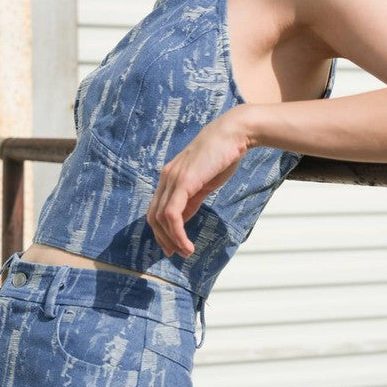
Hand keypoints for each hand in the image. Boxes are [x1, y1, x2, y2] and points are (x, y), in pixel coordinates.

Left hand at [146, 108, 248, 258]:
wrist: (233, 133)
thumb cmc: (223, 155)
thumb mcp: (203, 182)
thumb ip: (190, 199)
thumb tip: (181, 219)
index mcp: (170, 176)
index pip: (156, 209)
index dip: (161, 231)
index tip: (173, 246)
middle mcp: (166, 177)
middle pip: (153, 216)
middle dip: (163, 239)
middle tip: (176, 253)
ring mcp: (173, 179)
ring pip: (161, 218)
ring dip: (172, 240)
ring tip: (186, 252)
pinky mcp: (183, 182)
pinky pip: (172, 215)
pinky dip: (177, 234)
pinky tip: (188, 244)